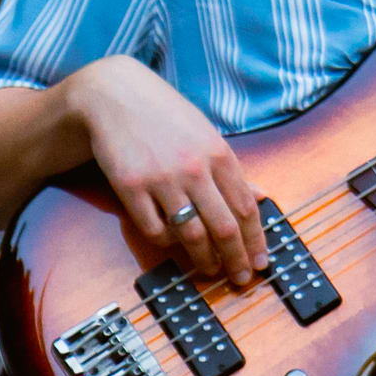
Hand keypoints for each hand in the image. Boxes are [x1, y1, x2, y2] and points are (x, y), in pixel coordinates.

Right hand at [65, 56, 264, 285]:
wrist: (114, 97)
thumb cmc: (166, 117)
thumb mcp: (207, 136)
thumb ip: (232, 170)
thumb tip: (260, 196)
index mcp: (220, 155)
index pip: (247, 208)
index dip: (256, 241)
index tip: (260, 263)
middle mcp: (196, 170)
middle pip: (224, 227)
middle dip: (235, 259)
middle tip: (239, 278)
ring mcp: (163, 180)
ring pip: (191, 234)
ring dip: (203, 259)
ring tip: (210, 270)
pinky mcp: (131, 188)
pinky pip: (154, 229)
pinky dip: (166, 243)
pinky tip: (172, 246)